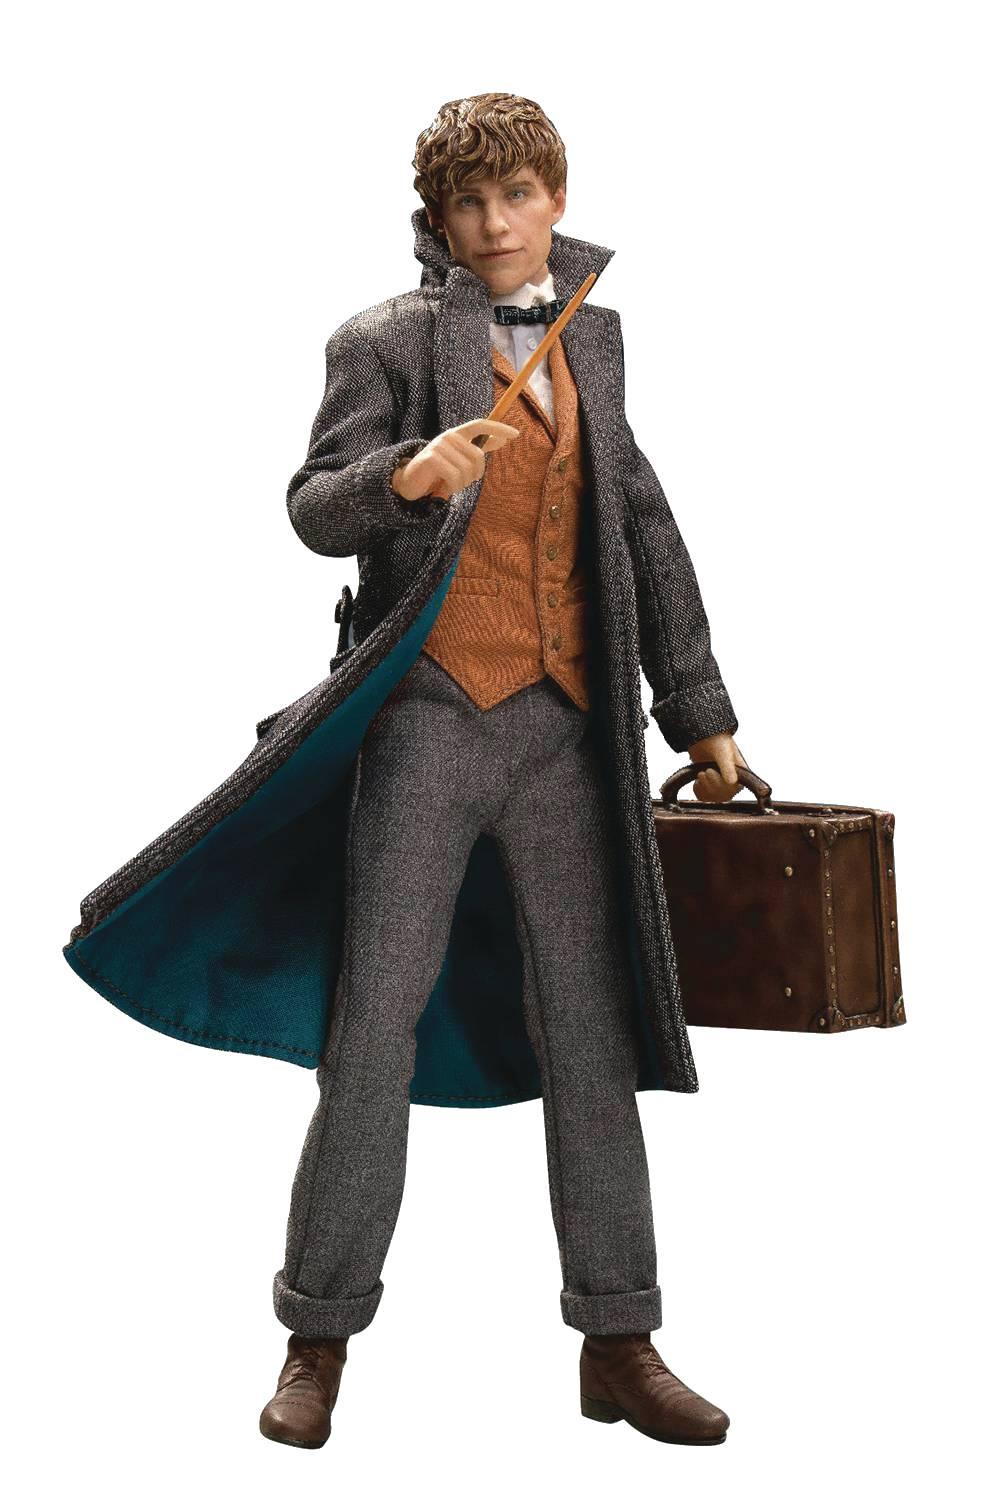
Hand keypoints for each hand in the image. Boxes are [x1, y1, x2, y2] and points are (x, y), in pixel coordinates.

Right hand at [391, 418, 519, 501]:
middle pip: (477, 455)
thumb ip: (480, 447)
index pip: (480, 425)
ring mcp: (439, 446)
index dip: (498, 428)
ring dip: (462, 483)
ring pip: (467, 469)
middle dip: (475, 474)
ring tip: (451, 484)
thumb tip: (503, 439)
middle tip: (464, 481)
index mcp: (456, 434)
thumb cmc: (439, 471)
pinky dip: (453, 487)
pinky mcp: (431, 459)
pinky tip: (444, 488)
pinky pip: (455, 476)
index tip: (515, 435)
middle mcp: (448, 437)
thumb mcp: (461, 458)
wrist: (411, 482)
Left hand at [686, 732, 747, 802]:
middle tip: (703, 772)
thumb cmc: (716, 740)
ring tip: (700, 775)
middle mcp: (732, 780)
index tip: (709, 771)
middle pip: (723, 796)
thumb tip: (732, 782)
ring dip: (705, 789)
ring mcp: (720, 783)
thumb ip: (727, 766)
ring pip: (714, 798)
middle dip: (711, 786)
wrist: (702, 737)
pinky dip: (700, 792)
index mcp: (740, 772)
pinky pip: (705, 797)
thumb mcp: (723, 752)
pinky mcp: (709, 785)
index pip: (733, 788)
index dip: (721, 784)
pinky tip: (697, 783)